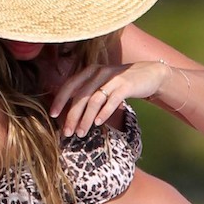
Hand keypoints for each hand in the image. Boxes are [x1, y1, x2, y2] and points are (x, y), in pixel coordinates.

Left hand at [49, 60, 168, 136]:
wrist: (149, 74)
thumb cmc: (122, 83)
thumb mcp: (103, 83)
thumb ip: (88, 92)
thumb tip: (71, 111)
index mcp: (90, 71)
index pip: (70, 85)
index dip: (60, 100)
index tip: (53, 114)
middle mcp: (99, 72)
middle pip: (80, 96)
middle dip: (72, 116)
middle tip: (67, 132)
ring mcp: (113, 78)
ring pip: (94, 100)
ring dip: (86, 119)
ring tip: (81, 133)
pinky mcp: (126, 85)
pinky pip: (111, 101)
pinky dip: (103, 113)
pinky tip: (98, 123)